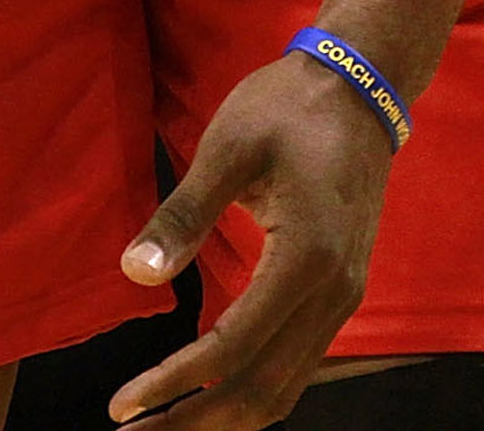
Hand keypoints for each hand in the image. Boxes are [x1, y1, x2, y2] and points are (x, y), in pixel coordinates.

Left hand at [110, 53, 396, 427]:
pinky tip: (211, 392)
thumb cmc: (287, 107)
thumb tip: (134, 273)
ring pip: (285, 387)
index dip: (173, 383)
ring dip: (223, 415)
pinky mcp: (341, 291)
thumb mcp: (227, 148)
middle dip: (195, 421)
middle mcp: (334, 293)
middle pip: (262, 389)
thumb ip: (182, 215)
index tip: (122, 406)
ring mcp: (344, 297)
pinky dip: (253, 391)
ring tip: (164, 424)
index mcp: (307, 259)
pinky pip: (298, 364)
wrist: (361, 87)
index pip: (232, 349)